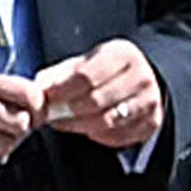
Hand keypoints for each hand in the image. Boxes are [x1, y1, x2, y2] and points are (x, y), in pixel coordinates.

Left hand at [26, 36, 164, 157]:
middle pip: (96, 101)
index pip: (86, 76)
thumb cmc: (107, 70)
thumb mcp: (87, 61)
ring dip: (79, 125)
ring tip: (63, 122)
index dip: (62, 89)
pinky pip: (118, 136)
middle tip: (50, 115)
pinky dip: (97, 135)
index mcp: (123, 54)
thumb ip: (62, 73)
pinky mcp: (151, 123)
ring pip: (107, 121)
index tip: (46, 96)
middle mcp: (142, 77)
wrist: (143, 79)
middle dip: (68, 110)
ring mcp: (149, 101)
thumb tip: (40, 86)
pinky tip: (86, 128)